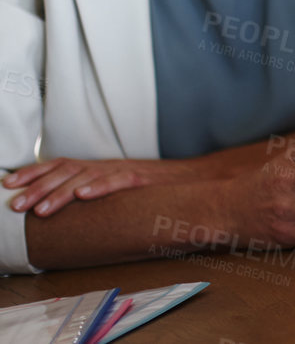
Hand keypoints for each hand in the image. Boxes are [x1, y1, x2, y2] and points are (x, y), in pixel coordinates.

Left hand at [5, 158, 204, 216]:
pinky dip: (99, 187)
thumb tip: (65, 210)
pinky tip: (83, 196)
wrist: (196, 180)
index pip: (60, 164)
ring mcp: (125, 171)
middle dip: (37, 187)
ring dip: (60, 193)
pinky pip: (119, 180)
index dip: (33, 172)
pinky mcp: (144, 179)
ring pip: (86, 177)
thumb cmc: (155, 190)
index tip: (9, 184)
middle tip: (16, 204)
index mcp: (99, 168)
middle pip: (66, 170)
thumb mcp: (119, 189)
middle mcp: (108, 166)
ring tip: (40, 210)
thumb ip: (95, 193)